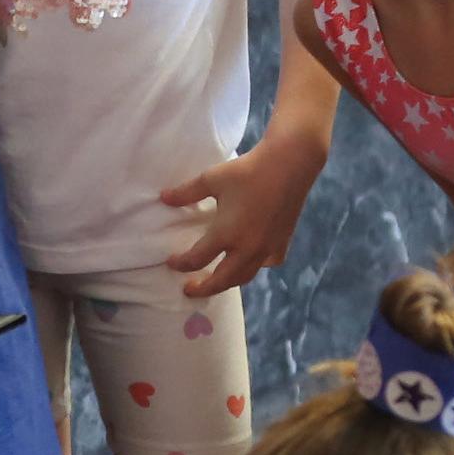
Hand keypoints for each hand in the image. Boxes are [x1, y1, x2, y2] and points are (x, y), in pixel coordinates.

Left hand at [161, 130, 325, 297]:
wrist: (289, 164)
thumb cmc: (247, 170)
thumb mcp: (211, 179)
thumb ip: (186, 193)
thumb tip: (163, 198)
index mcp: (226, 234)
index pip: (197, 259)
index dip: (181, 264)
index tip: (171, 262)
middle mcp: (247, 248)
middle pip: (222, 280)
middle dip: (203, 288)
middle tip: (189, 290)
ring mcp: (267, 248)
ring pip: (245, 276)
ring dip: (227, 282)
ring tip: (216, 282)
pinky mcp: (282, 242)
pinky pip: (267, 263)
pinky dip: (255, 266)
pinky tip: (250, 260)